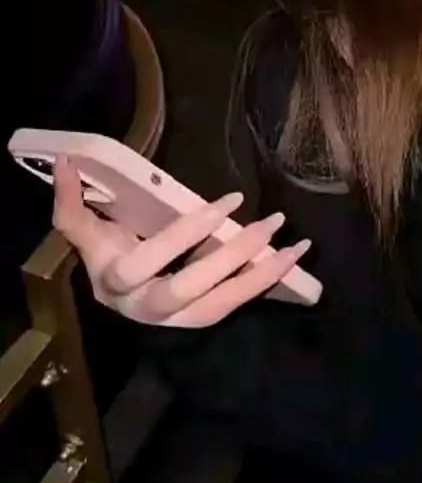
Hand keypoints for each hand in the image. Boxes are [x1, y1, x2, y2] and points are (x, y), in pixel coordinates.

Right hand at [51, 155, 311, 328]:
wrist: (127, 304)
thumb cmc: (111, 259)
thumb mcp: (89, 235)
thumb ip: (73, 204)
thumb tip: (66, 161)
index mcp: (115, 282)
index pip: (140, 262)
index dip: (183, 235)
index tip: (226, 201)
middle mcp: (145, 308)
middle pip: (185, 287)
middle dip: (228, 255)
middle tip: (266, 221)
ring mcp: (177, 320)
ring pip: (219, 302)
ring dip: (259, 272)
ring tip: (294, 242)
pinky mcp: (203, 321)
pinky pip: (239, 303)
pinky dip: (268, 280)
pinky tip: (294, 256)